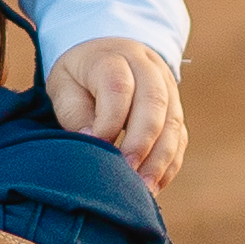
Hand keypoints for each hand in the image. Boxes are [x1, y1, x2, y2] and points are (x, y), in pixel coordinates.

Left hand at [47, 37, 185, 196]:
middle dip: (141, 143)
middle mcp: (146, 67)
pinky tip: (155, 184)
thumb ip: (75, 113)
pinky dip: (170, 163)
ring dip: (160, 159)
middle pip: (154, 102)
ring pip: (172, 122)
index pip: (119, 87)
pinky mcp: (175, 108)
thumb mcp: (64, 87)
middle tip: (127, 174)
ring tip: (143, 188)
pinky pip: (180, 136)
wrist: (105, 55)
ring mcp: (166, 86)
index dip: (110, 121)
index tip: (97, 146)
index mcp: (112, 58)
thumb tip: (93, 141)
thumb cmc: (78, 79)